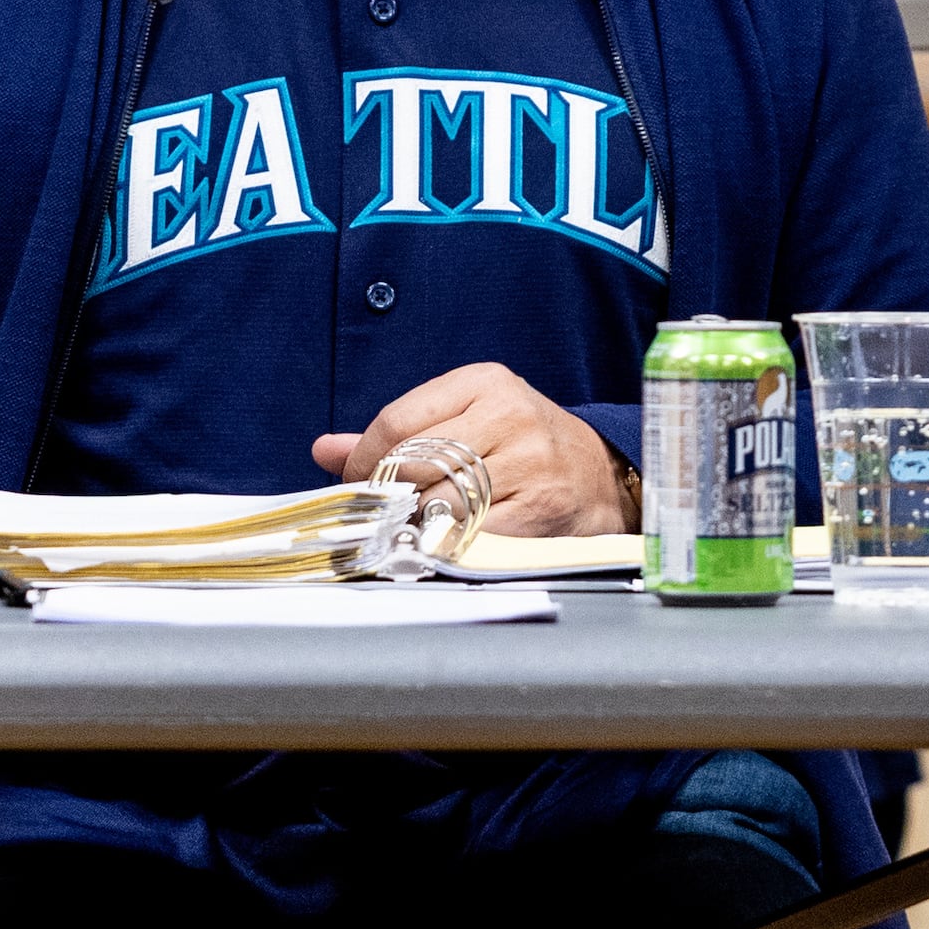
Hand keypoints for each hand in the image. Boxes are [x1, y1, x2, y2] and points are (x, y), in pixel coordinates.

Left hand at [311, 363, 626, 536]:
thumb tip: (325, 449)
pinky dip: (447, 546)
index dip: (363, 463)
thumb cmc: (523, 447)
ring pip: (436, 504)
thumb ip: (398, 434)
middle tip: (388, 513)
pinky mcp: (540, 509)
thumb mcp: (467, 419)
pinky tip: (449, 543)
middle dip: (390, 497)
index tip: (359, 483)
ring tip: (421, 528)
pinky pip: (468, 536)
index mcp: (486, 382)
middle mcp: (511, 415)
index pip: (397, 424)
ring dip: (417, 525)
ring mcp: (529, 463)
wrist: (603, 478)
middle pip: (413, 466)